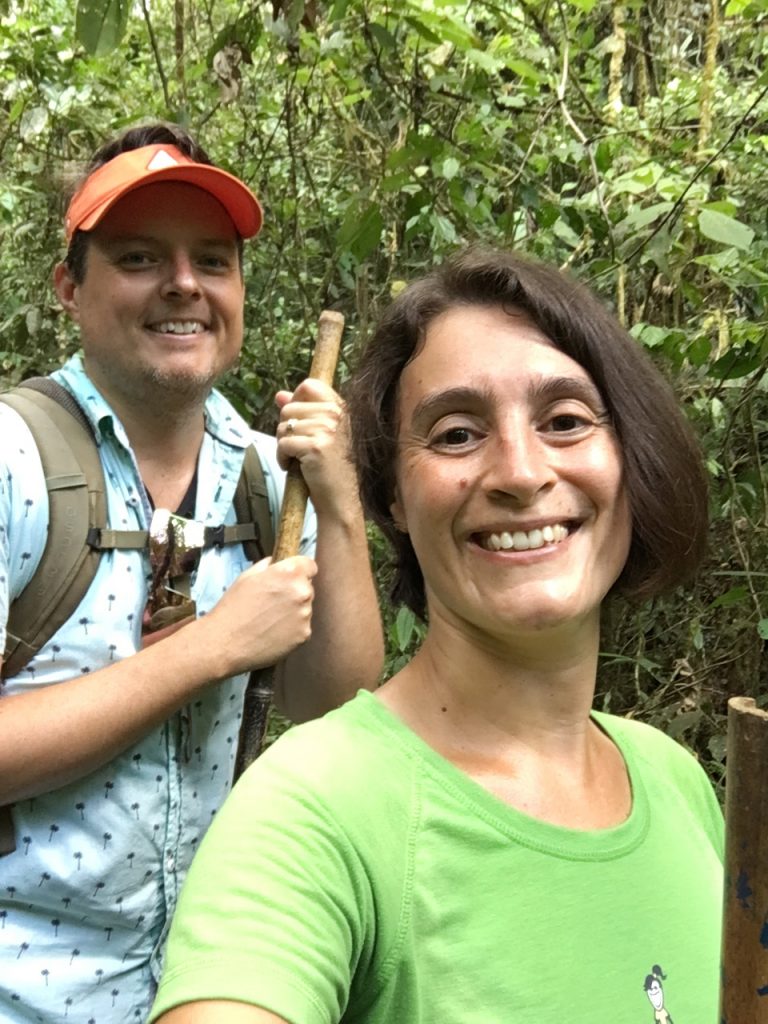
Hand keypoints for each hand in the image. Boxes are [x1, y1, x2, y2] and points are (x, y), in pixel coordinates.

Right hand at [199, 556, 316, 676]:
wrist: (225, 642)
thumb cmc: (233, 608)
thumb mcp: (246, 577)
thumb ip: (267, 567)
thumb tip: (275, 563)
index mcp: (289, 573)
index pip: (310, 565)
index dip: (301, 570)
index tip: (293, 577)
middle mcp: (302, 592)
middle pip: (307, 588)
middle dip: (294, 592)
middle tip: (273, 602)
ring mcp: (305, 615)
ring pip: (305, 608)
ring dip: (293, 611)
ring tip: (270, 619)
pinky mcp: (304, 634)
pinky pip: (302, 627)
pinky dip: (291, 629)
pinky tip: (273, 631)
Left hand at [276, 379, 359, 517]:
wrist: (341, 501)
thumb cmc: (331, 470)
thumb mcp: (321, 436)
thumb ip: (303, 412)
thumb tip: (279, 395)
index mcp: (341, 409)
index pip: (310, 385)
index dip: (295, 400)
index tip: (298, 422)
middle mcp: (336, 415)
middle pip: (289, 408)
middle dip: (286, 430)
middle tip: (298, 449)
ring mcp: (327, 429)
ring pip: (283, 426)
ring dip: (283, 446)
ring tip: (297, 460)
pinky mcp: (315, 447)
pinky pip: (283, 443)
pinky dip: (282, 458)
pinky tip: (294, 468)